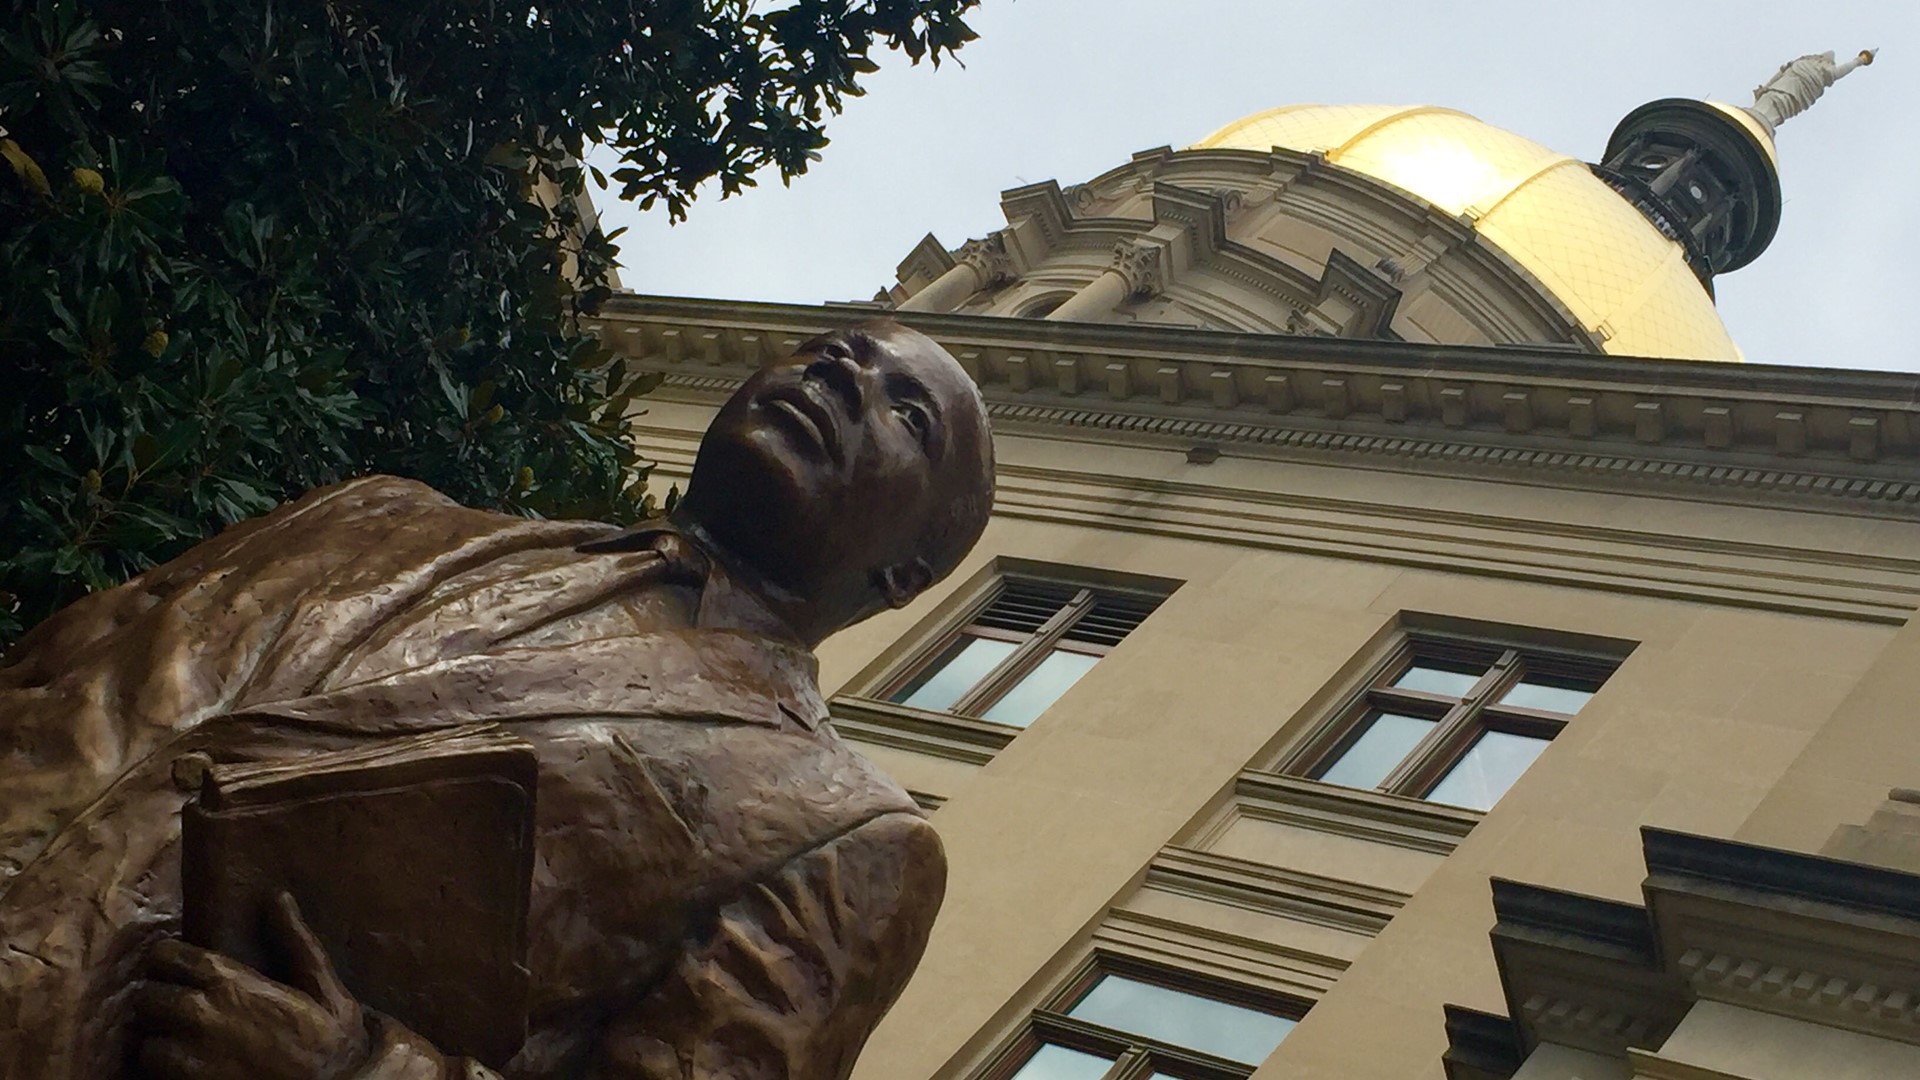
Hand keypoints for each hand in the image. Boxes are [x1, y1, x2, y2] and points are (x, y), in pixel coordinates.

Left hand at [134, 892, 372, 1079]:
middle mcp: (199, 1016)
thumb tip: (278, 897)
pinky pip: (151, 1075)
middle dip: (159, 1001)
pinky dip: (162, 1071)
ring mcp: (187, 1058)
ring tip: (180, 1043)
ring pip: (143, 1042)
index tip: (180, 968)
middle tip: (179, 1008)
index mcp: (229, 982)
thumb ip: (296, 941)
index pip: (164, 955)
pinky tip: (187, 1068)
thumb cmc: (329, 1042)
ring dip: (158, 1041)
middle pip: (145, 997)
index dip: (168, 960)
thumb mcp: (324, 987)